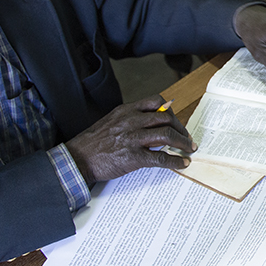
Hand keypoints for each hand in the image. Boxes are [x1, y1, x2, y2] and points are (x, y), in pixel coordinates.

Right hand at [64, 96, 195, 184]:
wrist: (77, 158)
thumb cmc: (93, 142)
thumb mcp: (112, 121)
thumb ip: (130, 119)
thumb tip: (151, 123)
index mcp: (126, 110)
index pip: (156, 101)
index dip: (171, 110)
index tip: (176, 120)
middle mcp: (132, 121)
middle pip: (166, 118)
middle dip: (181, 128)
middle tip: (186, 138)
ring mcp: (133, 138)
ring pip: (167, 135)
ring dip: (182, 142)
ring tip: (188, 149)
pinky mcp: (133, 157)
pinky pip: (161, 158)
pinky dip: (175, 161)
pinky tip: (182, 164)